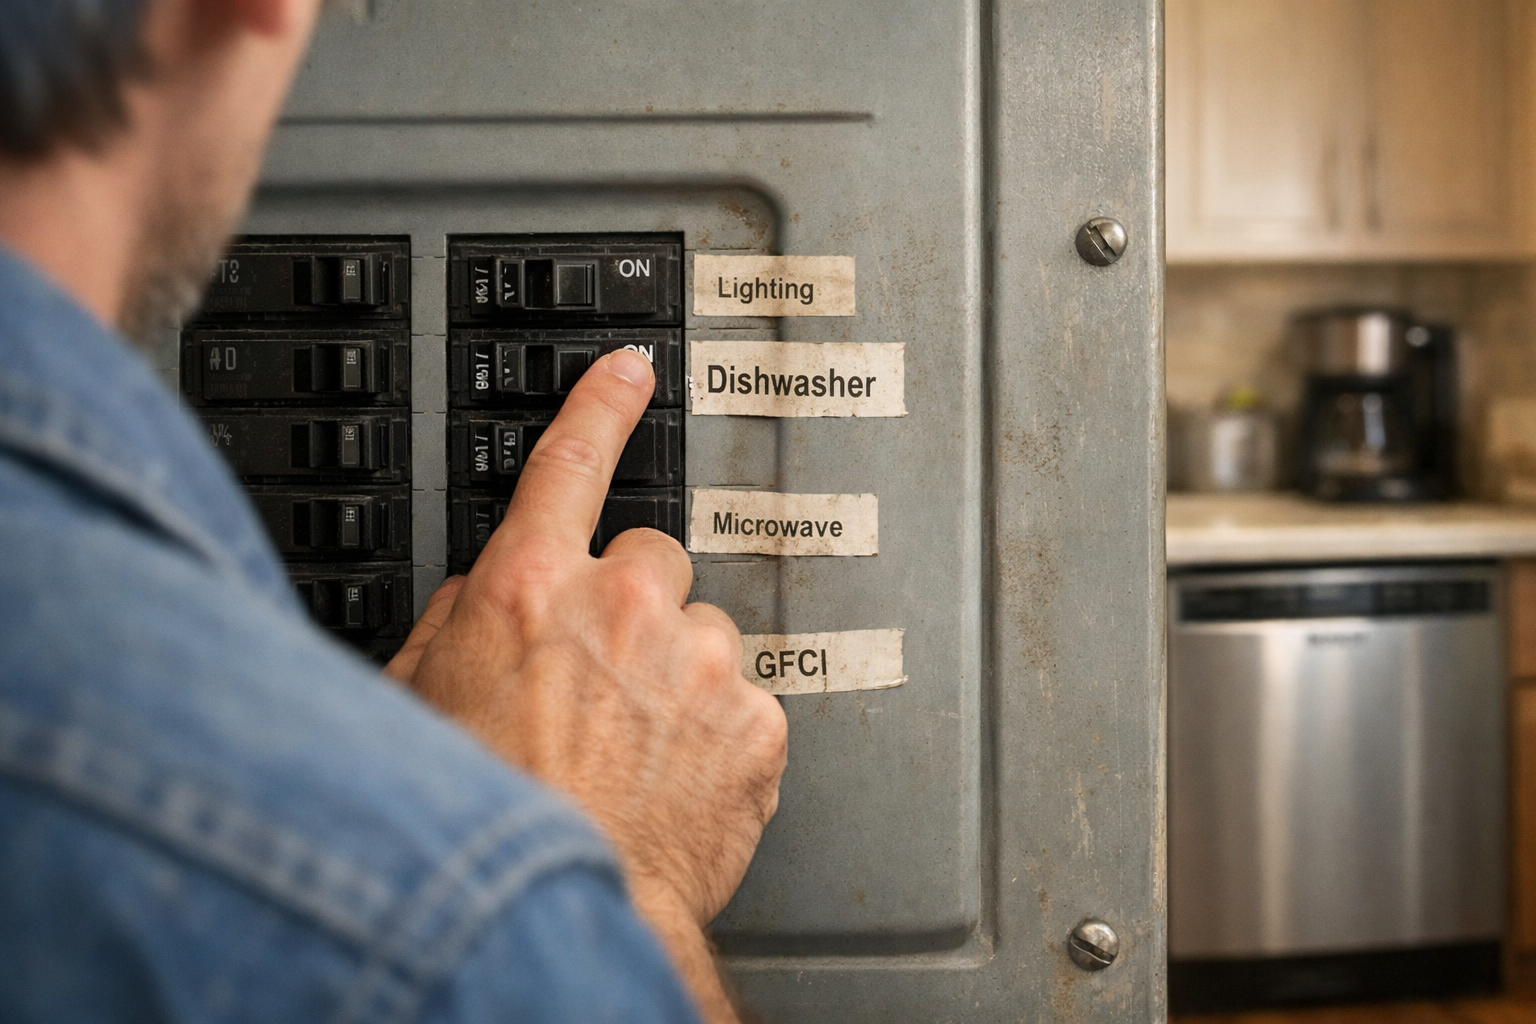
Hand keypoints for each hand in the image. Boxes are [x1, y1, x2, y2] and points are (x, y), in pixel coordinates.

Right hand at [391, 349, 786, 1018]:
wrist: (565, 907)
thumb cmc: (485, 817)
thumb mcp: (417, 706)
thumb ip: (454, 625)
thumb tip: (480, 597)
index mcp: (533, 587)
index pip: (573, 459)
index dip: (603, 403)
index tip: (630, 370)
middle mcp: (624, 605)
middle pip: (652, 558)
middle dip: (632, 605)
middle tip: (601, 679)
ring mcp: (700, 660)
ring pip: (701, 634)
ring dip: (675, 672)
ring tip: (632, 745)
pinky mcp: (756, 720)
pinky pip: (741, 702)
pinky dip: (715, 732)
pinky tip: (673, 776)